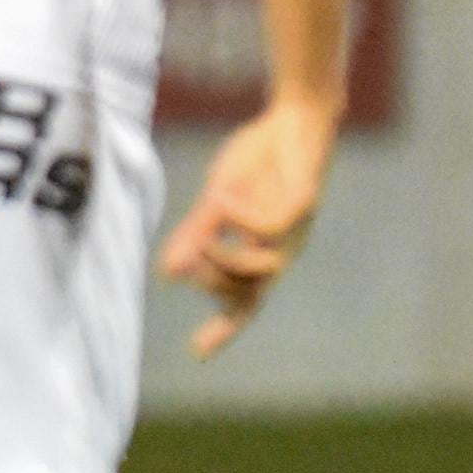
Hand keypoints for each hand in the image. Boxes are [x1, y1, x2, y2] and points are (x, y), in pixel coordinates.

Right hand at [157, 95, 340, 357]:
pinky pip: (270, 227)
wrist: (293, 119)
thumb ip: (196, 235)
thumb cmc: (258, 163)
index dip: (224, 328)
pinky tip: (221, 199)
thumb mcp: (218, 202)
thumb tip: (168, 274)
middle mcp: (281, 250)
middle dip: (212, 283)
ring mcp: (296, 230)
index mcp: (260, 253)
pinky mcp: (304, 203)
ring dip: (227, 260)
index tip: (198, 353)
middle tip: (187, 255)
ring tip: (202, 236)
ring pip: (263, 269)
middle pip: (248, 293)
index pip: (244, 302)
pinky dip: (241, 220)